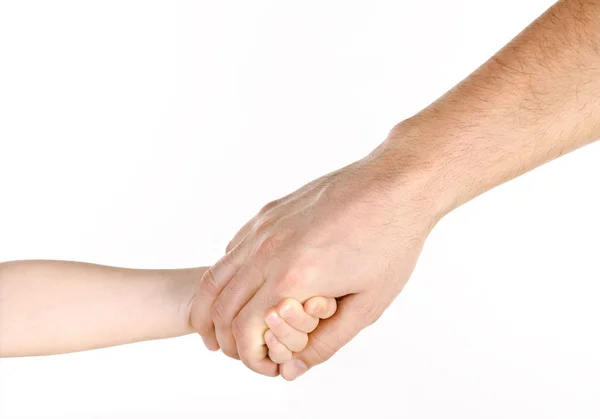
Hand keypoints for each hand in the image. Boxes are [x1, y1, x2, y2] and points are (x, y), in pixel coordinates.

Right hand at [191, 131, 439, 378]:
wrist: (396, 184)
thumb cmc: (389, 244)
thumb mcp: (368, 306)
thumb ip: (325, 343)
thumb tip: (291, 369)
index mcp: (292, 279)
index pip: (245, 332)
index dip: (250, 358)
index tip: (267, 365)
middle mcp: (268, 252)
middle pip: (220, 308)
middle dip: (225, 340)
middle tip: (242, 352)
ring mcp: (264, 229)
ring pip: (215, 277)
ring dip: (210, 310)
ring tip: (216, 331)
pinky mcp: (268, 214)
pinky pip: (231, 250)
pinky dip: (224, 278)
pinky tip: (238, 290)